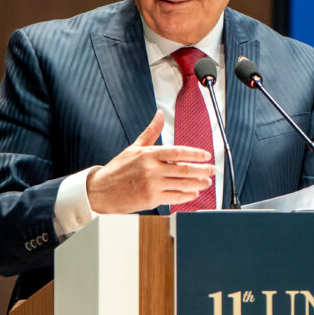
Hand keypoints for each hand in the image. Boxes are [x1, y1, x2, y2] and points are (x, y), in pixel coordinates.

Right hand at [86, 111, 215, 213]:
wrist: (101, 191)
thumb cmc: (118, 169)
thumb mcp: (134, 148)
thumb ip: (151, 132)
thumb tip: (159, 114)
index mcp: (148, 154)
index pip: (178, 152)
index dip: (195, 154)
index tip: (206, 156)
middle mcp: (151, 169)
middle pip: (184, 169)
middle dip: (202, 170)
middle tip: (212, 170)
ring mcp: (152, 185)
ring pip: (182, 184)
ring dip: (198, 183)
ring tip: (206, 182)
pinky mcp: (151, 200)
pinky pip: (175, 197)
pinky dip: (187, 196)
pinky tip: (193, 193)